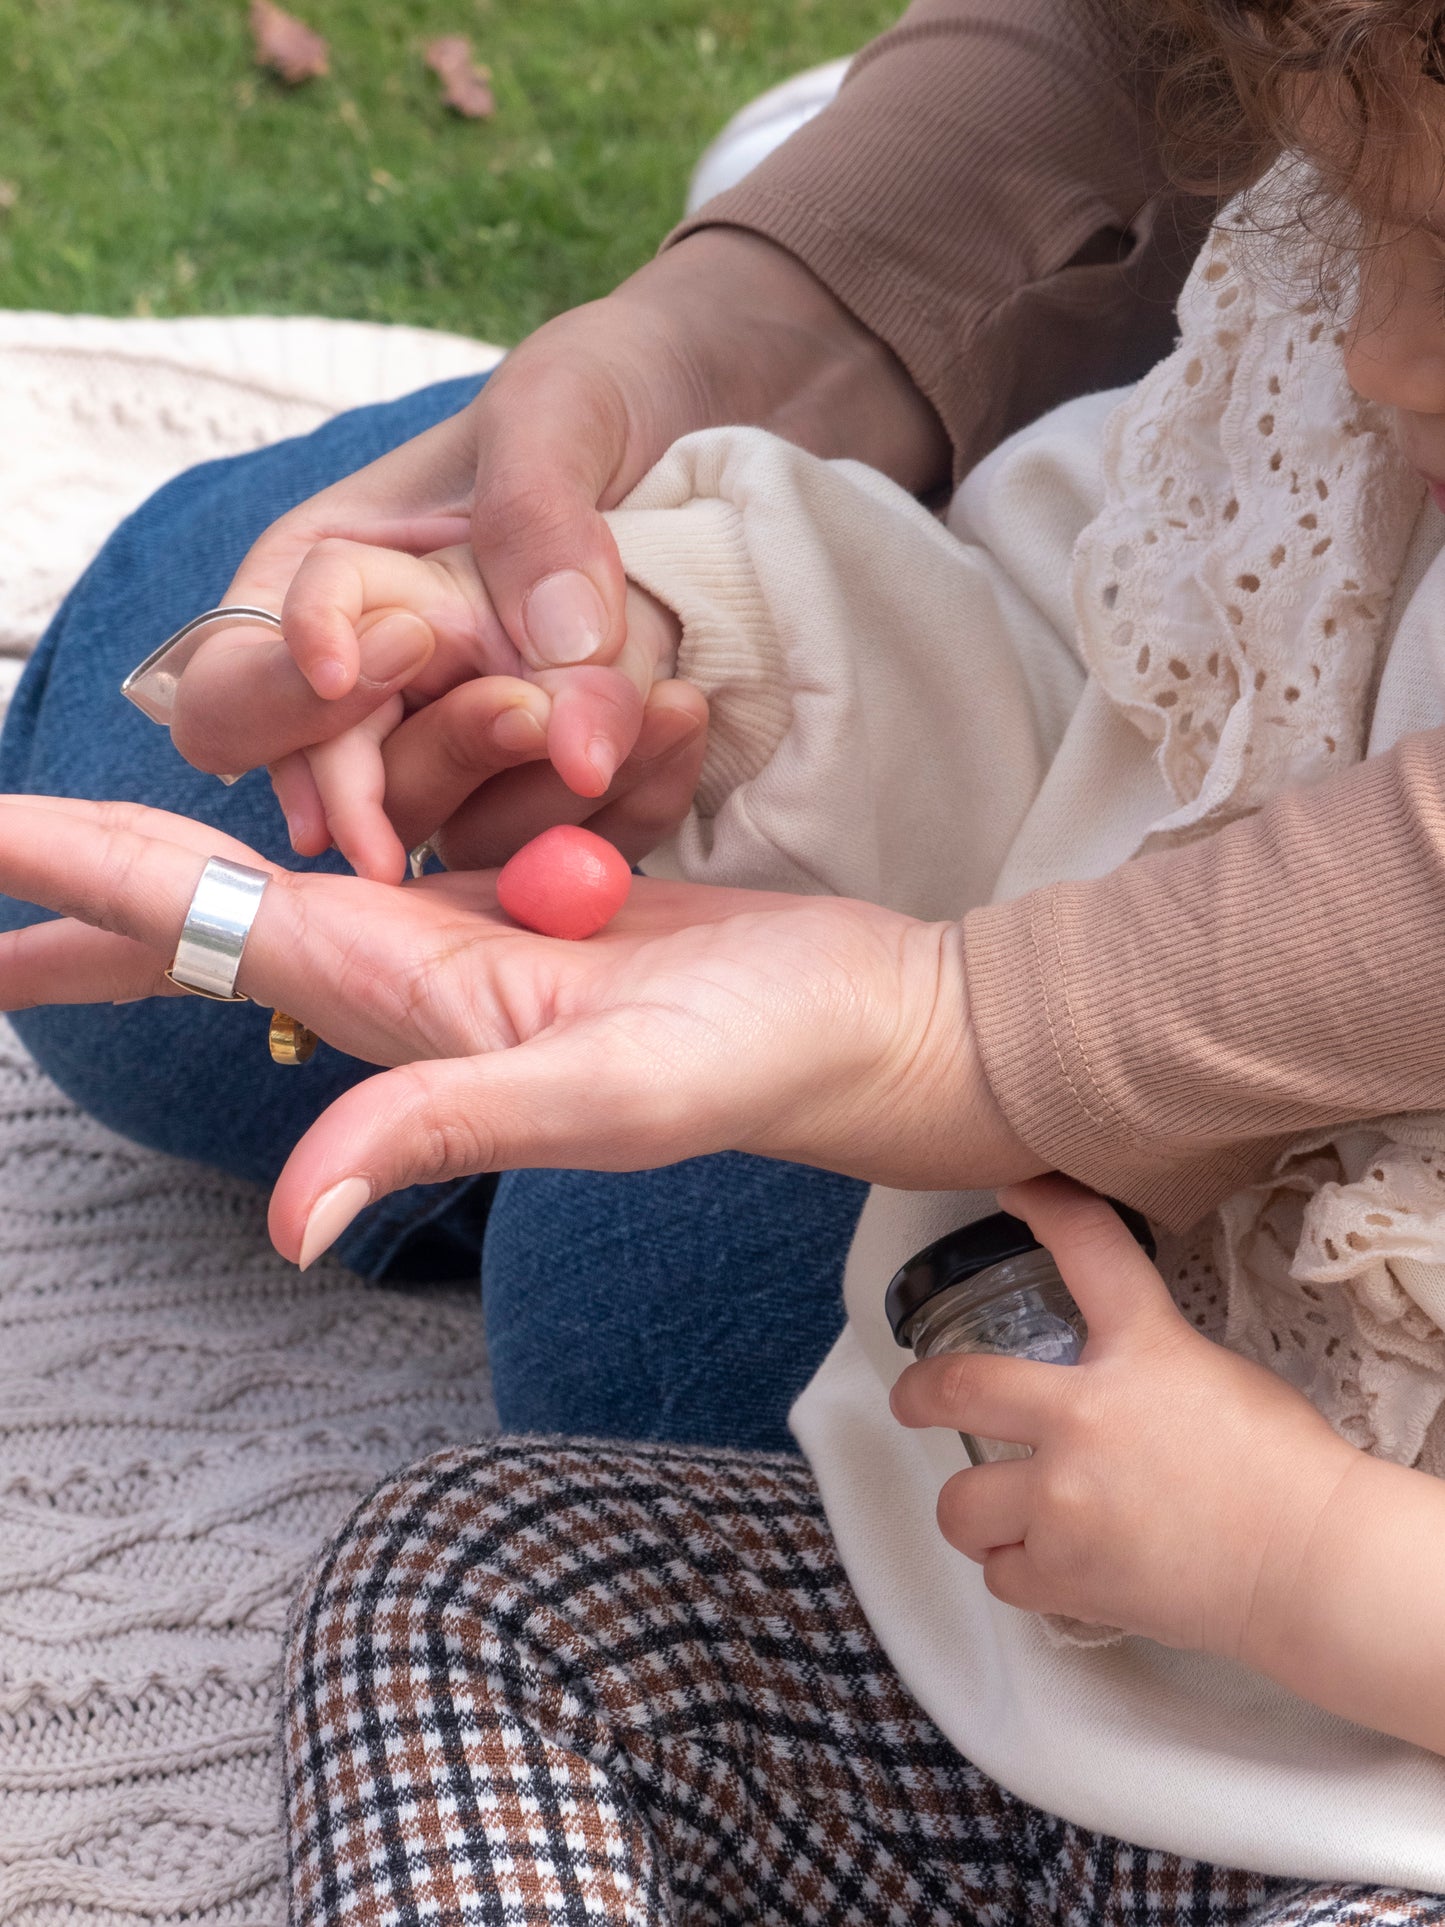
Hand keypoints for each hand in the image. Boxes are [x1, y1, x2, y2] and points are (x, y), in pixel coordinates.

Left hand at [0, 794, 1036, 1264]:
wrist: (868, 1025)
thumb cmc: (764, 1063)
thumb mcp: (607, 1094)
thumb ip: (447, 1127)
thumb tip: (286, 1225)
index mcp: (400, 994)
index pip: (200, 924)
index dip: (75, 885)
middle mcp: (409, 965)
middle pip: (210, 906)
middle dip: (82, 883)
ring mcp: (467, 928)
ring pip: (297, 857)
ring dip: (186, 839)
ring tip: (77, 837)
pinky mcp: (530, 892)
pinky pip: (404, 825)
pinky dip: (337, 792)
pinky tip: (292, 798)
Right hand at [169, 228, 943, 864]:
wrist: (706, 430)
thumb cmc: (599, 393)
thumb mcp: (560, 409)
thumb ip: (537, 513)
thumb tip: (558, 653)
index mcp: (321, 587)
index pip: (234, 683)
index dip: (284, 698)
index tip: (389, 661)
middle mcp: (371, 689)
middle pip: (326, 784)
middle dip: (427, 762)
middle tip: (533, 715)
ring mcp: (456, 748)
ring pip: (447, 832)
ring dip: (541, 795)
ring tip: (657, 707)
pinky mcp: (541, 790)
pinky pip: (556, 846)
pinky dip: (621, 813)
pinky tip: (682, 733)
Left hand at [890, 1177, 1357, 1658]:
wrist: (1314, 1565)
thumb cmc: (1283, 1467)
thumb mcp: (1210, 1370)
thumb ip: (1138, 1357)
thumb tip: (1099, 1370)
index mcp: (1139, 1350)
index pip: (1088, 1249)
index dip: (1044, 1206)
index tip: (1016, 1191)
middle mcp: (1082, 1418)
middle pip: (955, 1388)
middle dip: (918, 1396)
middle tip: (914, 1403)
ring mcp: (1064, 1501)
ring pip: (961, 1503)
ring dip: (978, 1509)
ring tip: (1005, 1516)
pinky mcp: (1067, 1574)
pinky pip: (1000, 1574)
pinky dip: (1019, 1569)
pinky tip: (1052, 1562)